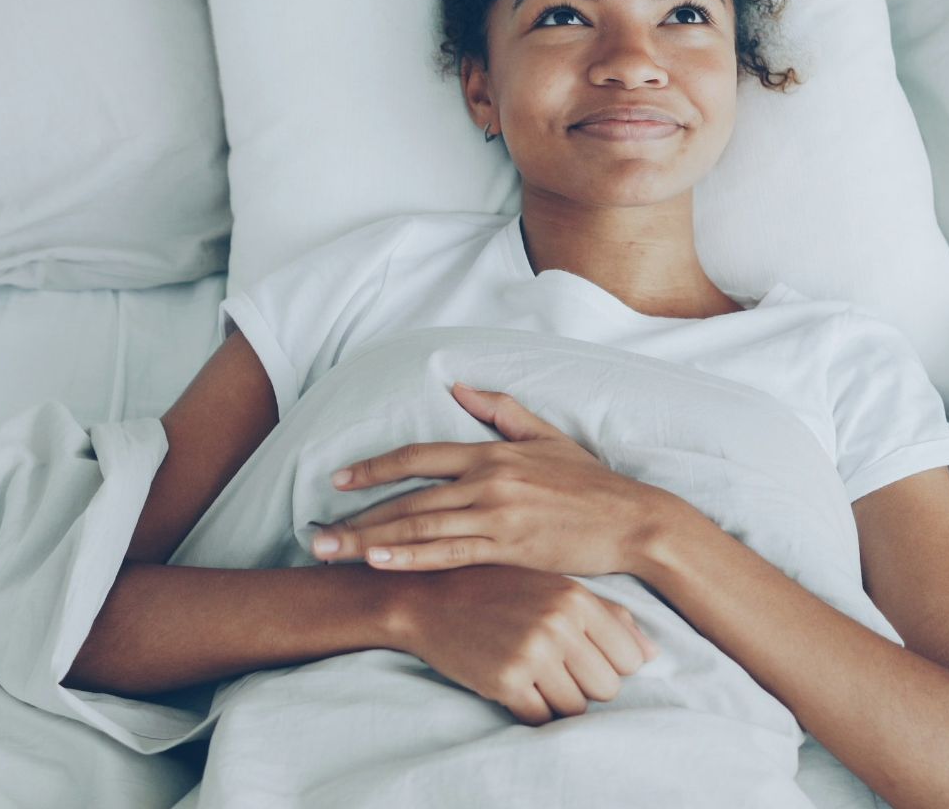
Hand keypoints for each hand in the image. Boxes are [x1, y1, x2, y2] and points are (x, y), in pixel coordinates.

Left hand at [311, 383, 670, 576]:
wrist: (632, 521)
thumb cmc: (591, 484)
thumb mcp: (547, 436)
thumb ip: (501, 409)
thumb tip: (459, 386)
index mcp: (492, 452)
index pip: (419, 456)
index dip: (374, 467)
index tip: (339, 480)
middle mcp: (487, 479)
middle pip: (408, 496)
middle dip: (357, 516)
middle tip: (316, 533)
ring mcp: (497, 514)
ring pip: (421, 525)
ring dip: (372, 540)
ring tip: (333, 552)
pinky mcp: (509, 546)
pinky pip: (450, 552)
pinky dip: (412, 557)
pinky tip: (380, 563)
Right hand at [388, 564, 659, 724]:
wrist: (428, 597)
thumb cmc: (498, 591)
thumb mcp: (554, 589)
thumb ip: (608, 618)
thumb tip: (651, 655)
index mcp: (576, 598)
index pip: (629, 659)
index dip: (608, 665)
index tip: (581, 655)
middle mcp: (558, 624)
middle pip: (607, 689)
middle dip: (584, 686)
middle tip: (551, 666)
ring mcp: (532, 653)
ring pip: (575, 709)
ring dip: (556, 700)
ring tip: (530, 672)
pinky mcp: (505, 681)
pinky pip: (540, 718)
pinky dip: (530, 710)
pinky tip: (512, 683)